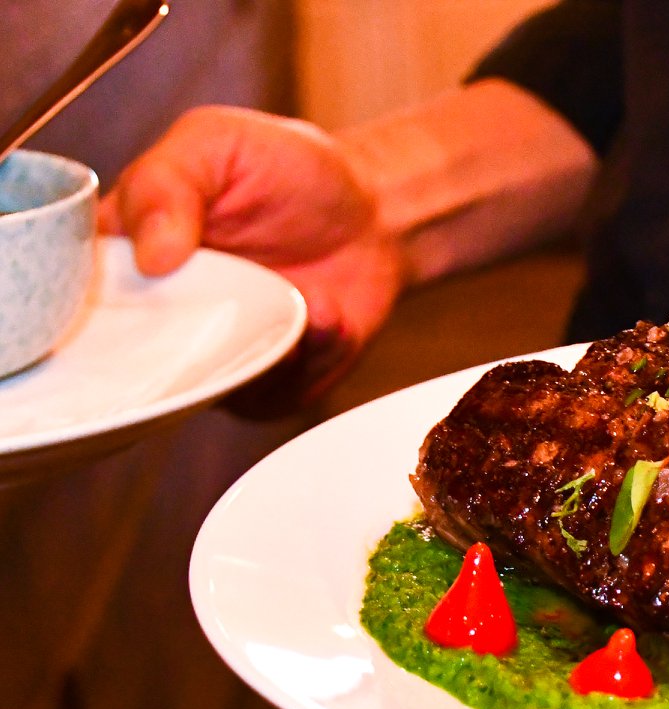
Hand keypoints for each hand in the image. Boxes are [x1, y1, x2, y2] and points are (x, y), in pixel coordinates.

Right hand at [99, 106, 405, 410]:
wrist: (375, 212)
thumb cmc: (290, 171)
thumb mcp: (217, 143)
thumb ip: (166, 183)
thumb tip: (149, 255)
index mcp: (129, 250)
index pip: (84, 291)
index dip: (105, 298)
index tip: (163, 276)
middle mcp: (162, 310)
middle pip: (136, 356)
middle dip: (190, 336)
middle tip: (244, 294)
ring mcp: (214, 350)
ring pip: (207, 384)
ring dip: (264, 346)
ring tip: (312, 299)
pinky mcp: (266, 382)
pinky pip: (269, 396)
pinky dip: (308, 359)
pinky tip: (332, 317)